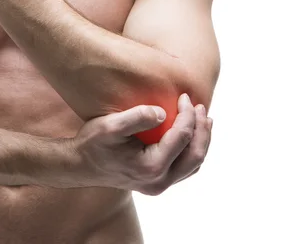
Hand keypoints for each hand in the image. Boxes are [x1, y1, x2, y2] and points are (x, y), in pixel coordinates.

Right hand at [73, 93, 212, 194]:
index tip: (184, 96)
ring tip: (203, 120)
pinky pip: (183, 169)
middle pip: (195, 155)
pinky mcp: (156, 183)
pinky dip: (190, 150)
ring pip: (192, 165)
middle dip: (202, 129)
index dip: (187, 115)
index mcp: (150, 166)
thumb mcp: (109, 126)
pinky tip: (188, 135)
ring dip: (200, 141)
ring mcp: (158, 185)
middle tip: (201, 107)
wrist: (80, 166)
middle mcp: (158, 181)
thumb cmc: (92, 143)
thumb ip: (137, 117)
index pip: (181, 137)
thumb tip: (163, 113)